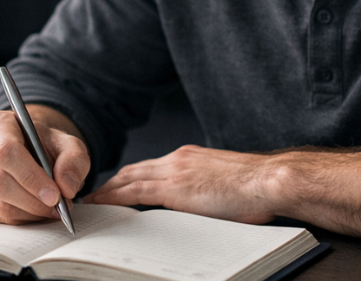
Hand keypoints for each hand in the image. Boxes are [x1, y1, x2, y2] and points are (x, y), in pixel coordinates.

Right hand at [0, 105, 90, 224]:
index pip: (7, 152)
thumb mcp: (68, 145)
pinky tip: (33, 212)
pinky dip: (18, 220)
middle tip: (57, 209)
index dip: (31, 177)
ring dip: (28, 213)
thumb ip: (74, 161)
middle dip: (32, 201)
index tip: (55, 196)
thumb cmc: (45, 146)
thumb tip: (66, 187)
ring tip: (50, 210)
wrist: (28, 152)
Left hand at [86, 145, 280, 223]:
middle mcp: (177, 159)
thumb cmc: (258, 188)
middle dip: (112, 182)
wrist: (269, 181)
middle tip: (95, 194)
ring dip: (107, 190)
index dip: (130, 176)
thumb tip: (202, 203)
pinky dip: (114, 197)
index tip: (117, 185)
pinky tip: (102, 204)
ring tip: (92, 201)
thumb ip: (206, 189)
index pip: (150, 167)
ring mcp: (174, 171)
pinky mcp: (174, 188)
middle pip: (134, 170)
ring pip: (128, 179)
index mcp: (190, 157)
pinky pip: (134, 193)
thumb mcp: (225, 183)